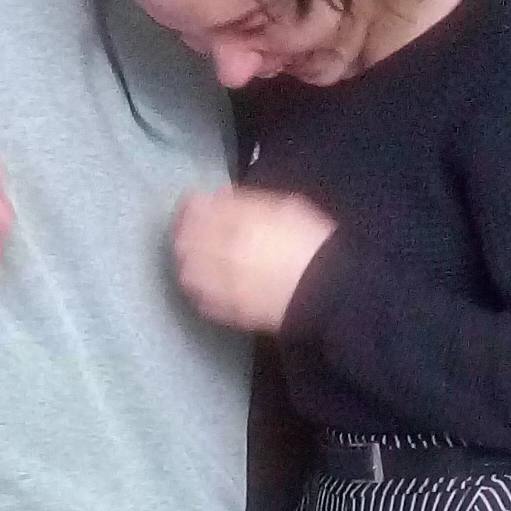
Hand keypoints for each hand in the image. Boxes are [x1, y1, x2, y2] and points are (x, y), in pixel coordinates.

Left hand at [173, 185, 334, 334]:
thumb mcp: (284, 206)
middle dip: (183, 232)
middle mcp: (222, 253)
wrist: (328, 291)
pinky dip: (198, 289)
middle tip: (189, 229)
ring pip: (186, 272)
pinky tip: (206, 283)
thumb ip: (247, 201)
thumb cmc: (312, 242)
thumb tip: (220, 198)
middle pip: (184, 241)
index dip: (191, 205)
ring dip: (186, 261)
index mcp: (237, 223)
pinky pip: (201, 300)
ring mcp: (223, 286)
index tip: (192, 203)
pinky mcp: (229, 312)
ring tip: (194, 257)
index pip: (197, 210)